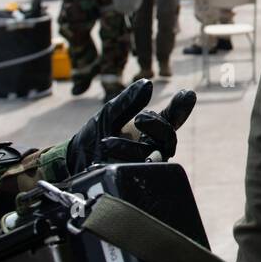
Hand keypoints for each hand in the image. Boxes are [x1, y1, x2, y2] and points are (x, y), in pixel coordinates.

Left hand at [65, 80, 195, 174]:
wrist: (73, 163)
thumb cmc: (94, 135)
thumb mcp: (109, 114)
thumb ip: (127, 101)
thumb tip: (147, 83)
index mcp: (150, 129)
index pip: (172, 118)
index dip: (181, 108)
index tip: (187, 94)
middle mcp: (152, 147)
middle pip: (168, 137)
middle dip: (157, 126)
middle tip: (140, 118)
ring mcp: (145, 164)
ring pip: (155, 156)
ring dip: (133, 147)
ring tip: (107, 141)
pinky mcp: (134, 178)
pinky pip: (139, 171)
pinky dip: (124, 160)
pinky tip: (109, 154)